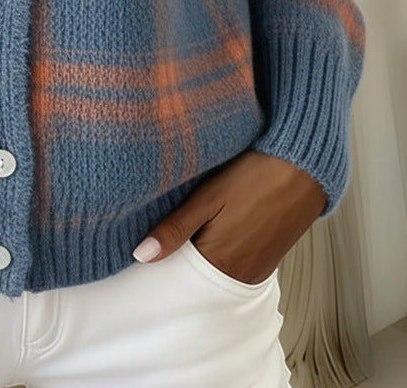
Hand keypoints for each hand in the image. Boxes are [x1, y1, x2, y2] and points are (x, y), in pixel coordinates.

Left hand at [130, 151, 326, 283]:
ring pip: (216, 270)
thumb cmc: (255, 177)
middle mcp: (241, 275)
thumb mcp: (208, 198)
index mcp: (221, 263)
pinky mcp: (267, 260)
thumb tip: (141, 255)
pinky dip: (220, 251)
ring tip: (190, 227)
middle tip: (164, 232)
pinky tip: (215, 229)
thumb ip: (175, 229)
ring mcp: (256, 270)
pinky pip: (235, 265)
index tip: (145, 245)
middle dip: (179, 258)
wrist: (303, 168)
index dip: (161, 260)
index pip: (179, 277)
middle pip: (198, 276)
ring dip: (200, 253)